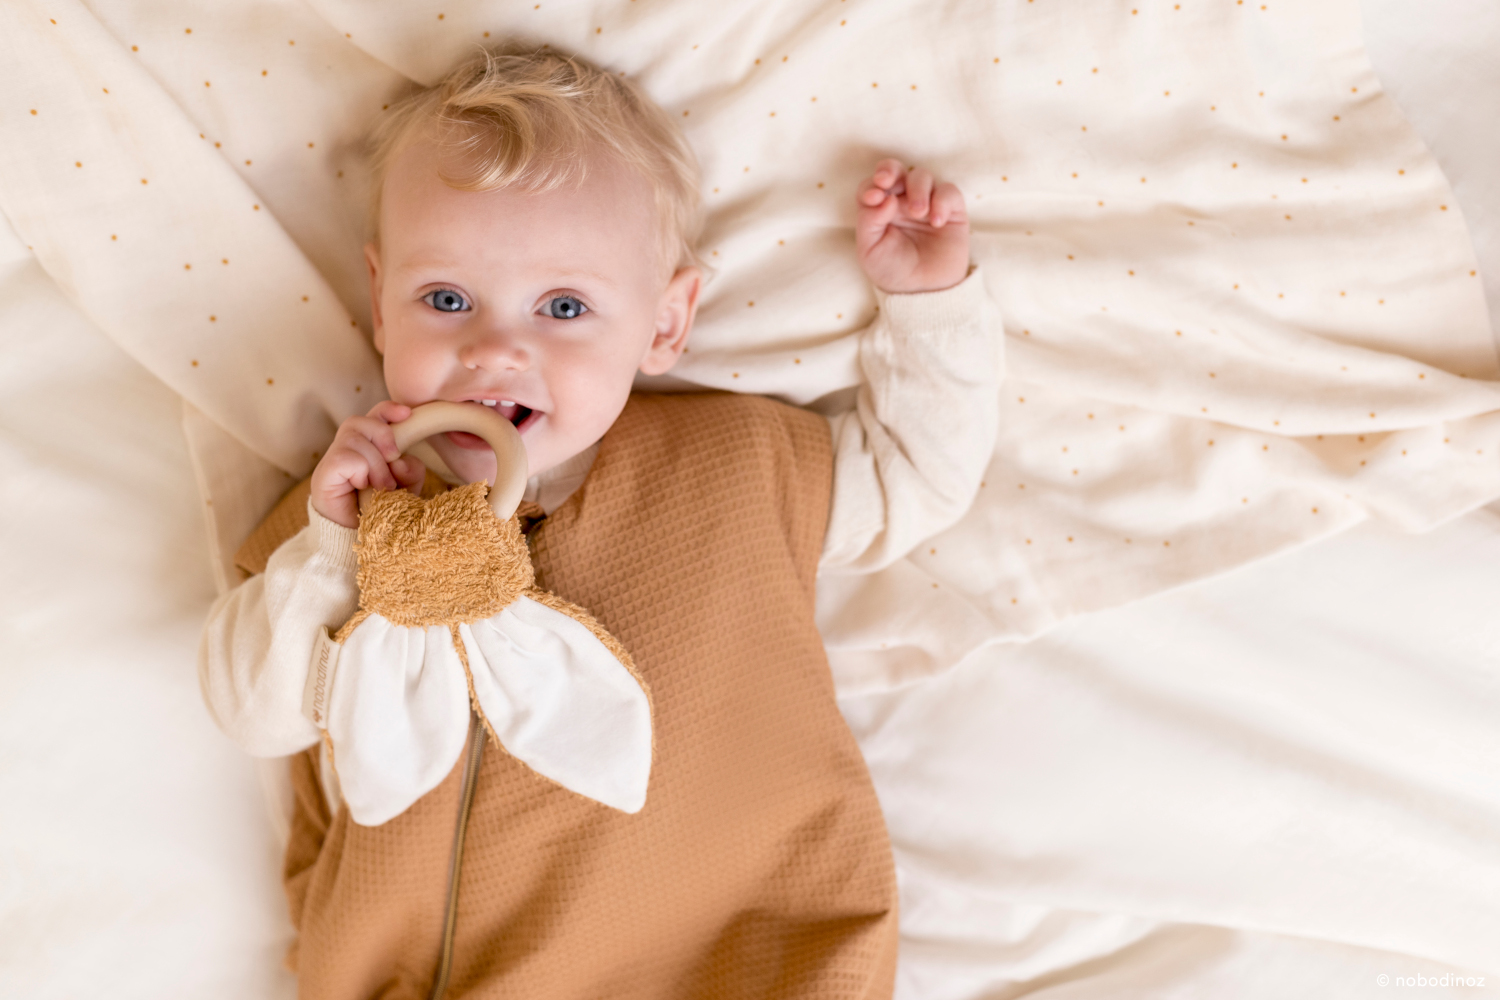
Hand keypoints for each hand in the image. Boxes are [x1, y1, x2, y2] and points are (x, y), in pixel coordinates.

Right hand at [310, 401, 426, 528]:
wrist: (358, 541)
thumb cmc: (382, 511)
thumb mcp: (406, 489)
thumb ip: (410, 470)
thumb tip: (400, 458)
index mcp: (367, 446)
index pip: (373, 416)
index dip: (387, 410)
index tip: (407, 414)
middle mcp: (347, 449)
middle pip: (360, 421)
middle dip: (383, 435)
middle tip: (393, 459)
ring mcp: (332, 461)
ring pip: (355, 439)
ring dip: (375, 463)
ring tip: (381, 487)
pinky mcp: (323, 475)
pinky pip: (345, 458)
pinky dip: (361, 471)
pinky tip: (362, 487)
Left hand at [855, 158, 969, 293]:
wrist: (921, 291)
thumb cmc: (892, 270)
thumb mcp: (870, 249)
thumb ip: (869, 221)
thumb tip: (884, 197)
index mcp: (879, 208)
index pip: (871, 184)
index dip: (871, 184)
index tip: (873, 198)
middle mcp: (901, 201)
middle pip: (895, 170)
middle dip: (890, 170)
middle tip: (888, 181)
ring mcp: (926, 203)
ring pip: (921, 175)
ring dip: (917, 189)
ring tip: (918, 213)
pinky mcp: (950, 210)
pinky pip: (948, 191)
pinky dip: (942, 201)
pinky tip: (936, 221)